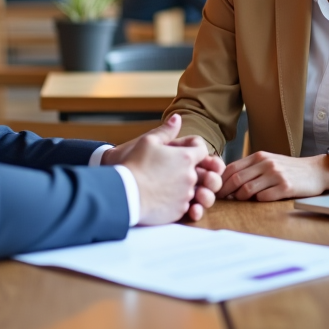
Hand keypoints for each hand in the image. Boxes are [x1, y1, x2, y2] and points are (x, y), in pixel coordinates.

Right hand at [101, 117, 225, 220]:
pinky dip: (176, 200)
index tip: (181, 150)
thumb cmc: (135, 165)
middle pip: (198, 170)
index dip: (193, 148)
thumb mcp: (149, 141)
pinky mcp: (179, 211)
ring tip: (163, 183)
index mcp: (187, 158)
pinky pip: (184, 204)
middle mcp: (191, 177)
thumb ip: (166, 130)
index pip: (202, 150)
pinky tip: (161, 196)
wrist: (125, 194)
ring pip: (191, 188)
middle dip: (187, 168)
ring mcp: (186, 196)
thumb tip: (177, 118)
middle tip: (169, 168)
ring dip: (181, 185)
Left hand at [218, 152, 328, 201]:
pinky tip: (257, 202)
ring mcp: (276, 175)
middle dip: (225, 191)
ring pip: (247, 188)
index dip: (220, 180)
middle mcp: (266, 163)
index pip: (232, 167)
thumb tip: (228, 181)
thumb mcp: (269, 162)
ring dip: (240, 198)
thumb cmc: (290, 169)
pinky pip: (263, 197)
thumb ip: (252, 168)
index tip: (214, 189)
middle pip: (236, 178)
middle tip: (219, 200)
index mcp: (259, 156)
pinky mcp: (286, 187)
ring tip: (238, 201)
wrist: (316, 171)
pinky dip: (257, 201)